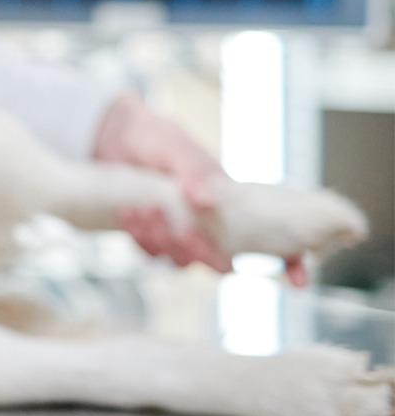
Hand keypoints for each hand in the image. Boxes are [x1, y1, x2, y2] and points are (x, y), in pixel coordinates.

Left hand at [92, 94, 306, 285]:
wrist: (115, 136)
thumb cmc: (158, 140)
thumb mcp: (178, 147)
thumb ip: (195, 170)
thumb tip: (206, 202)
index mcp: (233, 207)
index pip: (273, 242)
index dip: (291, 263)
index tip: (299, 279)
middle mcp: (211, 227)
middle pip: (219, 263)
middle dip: (202, 252)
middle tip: (183, 229)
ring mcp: (179, 234)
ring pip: (181, 261)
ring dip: (164, 240)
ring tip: (147, 210)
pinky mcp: (149, 236)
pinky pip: (148, 251)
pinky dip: (140, 235)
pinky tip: (130, 213)